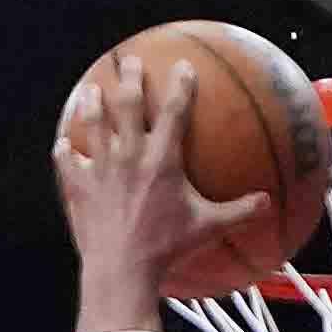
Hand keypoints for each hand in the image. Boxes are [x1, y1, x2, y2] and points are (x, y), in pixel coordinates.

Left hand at [49, 45, 295, 319]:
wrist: (122, 269)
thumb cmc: (167, 249)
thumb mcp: (208, 228)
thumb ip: (239, 212)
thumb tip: (268, 204)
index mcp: (161, 159)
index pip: (175, 111)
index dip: (181, 85)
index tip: (183, 66)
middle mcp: (129, 155)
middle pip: (129, 105)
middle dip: (131, 79)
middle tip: (130, 61)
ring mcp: (100, 168)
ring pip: (94, 124)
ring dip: (92, 104)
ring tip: (91, 90)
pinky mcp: (78, 186)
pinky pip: (67, 161)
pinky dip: (65, 150)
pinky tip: (62, 143)